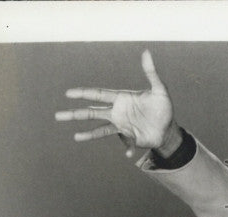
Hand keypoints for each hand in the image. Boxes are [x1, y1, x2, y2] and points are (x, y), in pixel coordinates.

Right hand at [55, 49, 179, 157]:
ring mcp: (122, 126)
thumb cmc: (163, 107)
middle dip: (75, 114)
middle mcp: (117, 112)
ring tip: (75, 137)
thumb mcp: (159, 90)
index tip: (68, 94)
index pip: (98, 95)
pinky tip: (128, 154)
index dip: (83, 94)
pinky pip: (125, 144)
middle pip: (92, 113)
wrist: (169, 128)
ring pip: (100, 130)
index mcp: (121, 98)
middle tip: (58, 116)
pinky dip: (126, 148)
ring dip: (88, 134)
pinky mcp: (129, 138)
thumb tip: (146, 51)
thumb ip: (151, 73)